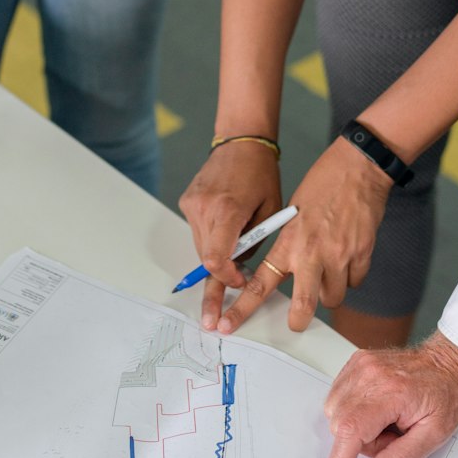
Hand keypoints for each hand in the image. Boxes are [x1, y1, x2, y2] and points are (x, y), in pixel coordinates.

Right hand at [178, 140, 282, 330]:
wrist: (241, 141)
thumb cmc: (262, 174)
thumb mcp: (271, 210)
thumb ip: (256, 242)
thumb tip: (245, 271)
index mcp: (228, 210)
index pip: (216, 258)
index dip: (226, 279)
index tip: (240, 283)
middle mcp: (204, 208)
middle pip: (205, 258)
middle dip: (217, 280)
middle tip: (213, 317)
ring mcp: (192, 204)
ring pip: (201, 247)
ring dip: (216, 257)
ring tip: (234, 256)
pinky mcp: (187, 201)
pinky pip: (198, 231)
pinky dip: (211, 239)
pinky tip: (225, 230)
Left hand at [215, 135, 391, 335]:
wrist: (357, 168)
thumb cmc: (322, 184)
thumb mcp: (291, 213)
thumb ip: (288, 245)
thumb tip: (285, 271)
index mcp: (288, 242)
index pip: (260, 283)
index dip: (242, 308)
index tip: (229, 324)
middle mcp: (312, 253)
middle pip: (304, 306)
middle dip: (298, 321)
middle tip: (295, 323)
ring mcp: (340, 256)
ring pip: (333, 297)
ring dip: (329, 291)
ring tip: (328, 270)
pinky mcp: (362, 255)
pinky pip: (354, 282)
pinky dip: (349, 276)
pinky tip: (347, 256)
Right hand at [323, 332, 457, 457]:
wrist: (448, 363)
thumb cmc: (446, 394)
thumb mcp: (435, 435)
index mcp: (391, 393)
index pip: (351, 431)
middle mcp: (369, 375)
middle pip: (340, 424)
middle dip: (361, 443)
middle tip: (393, 436)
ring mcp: (360, 366)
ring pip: (335, 411)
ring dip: (356, 427)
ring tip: (387, 421)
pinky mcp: (356, 363)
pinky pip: (337, 396)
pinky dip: (352, 411)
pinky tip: (376, 408)